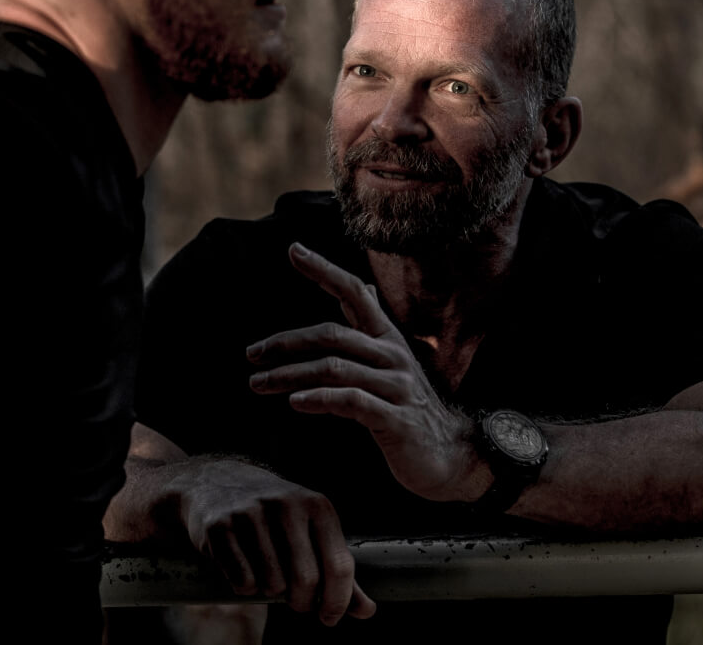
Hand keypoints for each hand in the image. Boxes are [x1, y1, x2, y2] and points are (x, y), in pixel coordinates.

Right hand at [172, 457, 376, 625]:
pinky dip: (245, 588)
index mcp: (317, 506)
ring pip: (272, 583)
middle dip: (303, 603)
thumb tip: (367, 611)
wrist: (218, 481)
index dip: (337, 601)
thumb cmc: (276, 516)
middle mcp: (286, 505)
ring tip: (268, 577)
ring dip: (271, 593)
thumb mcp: (313, 531)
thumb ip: (338, 571)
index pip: (339, 566)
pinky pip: (241, 580)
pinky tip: (245, 571)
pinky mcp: (220, 526)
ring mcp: (250, 513)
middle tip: (297, 603)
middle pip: (306, 579)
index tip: (329, 617)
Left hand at [247, 243, 486, 502]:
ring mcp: (395, 386)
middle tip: (252, 354)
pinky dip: (319, 399)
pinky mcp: (394, 418)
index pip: (354, 292)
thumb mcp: (391, 361)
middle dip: (286, 342)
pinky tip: (294, 403)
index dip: (324, 270)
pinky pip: (350, 401)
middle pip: (332, 335)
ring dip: (289, 375)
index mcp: (388, 337)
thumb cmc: (409, 405)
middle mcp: (393, 355)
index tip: (294, 250)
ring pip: (333, 369)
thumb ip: (372, 326)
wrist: (449, 453)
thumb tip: (364, 287)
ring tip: (258, 382)